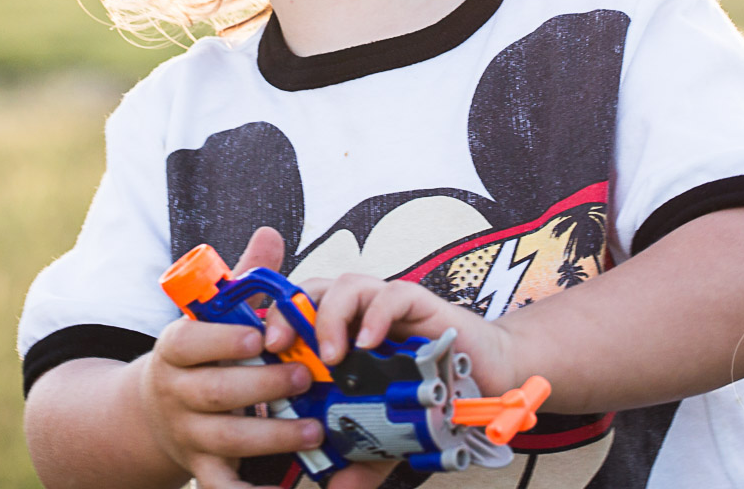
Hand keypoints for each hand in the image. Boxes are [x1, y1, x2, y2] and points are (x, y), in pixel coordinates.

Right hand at [139, 227, 323, 488]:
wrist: (155, 411)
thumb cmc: (202, 352)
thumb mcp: (212, 314)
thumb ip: (243, 279)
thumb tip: (271, 234)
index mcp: (177, 349)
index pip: (191, 342)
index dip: (223, 340)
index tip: (259, 337)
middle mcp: (177, 393)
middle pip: (215, 393)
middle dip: (261, 385)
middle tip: (305, 376)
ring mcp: (188, 434)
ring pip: (226, 439)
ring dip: (271, 436)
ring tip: (314, 429)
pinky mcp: (201, 468)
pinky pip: (222, 487)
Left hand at [263, 272, 523, 488]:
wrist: (484, 379)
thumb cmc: (430, 396)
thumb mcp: (388, 434)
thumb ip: (361, 458)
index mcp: (341, 336)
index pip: (295, 316)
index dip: (273, 326)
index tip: (260, 355)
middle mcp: (358, 315)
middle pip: (309, 292)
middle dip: (287, 312)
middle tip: (279, 346)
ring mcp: (386, 307)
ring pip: (346, 285)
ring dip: (330, 315)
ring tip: (331, 354)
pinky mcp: (419, 303)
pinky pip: (392, 295)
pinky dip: (376, 314)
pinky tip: (369, 342)